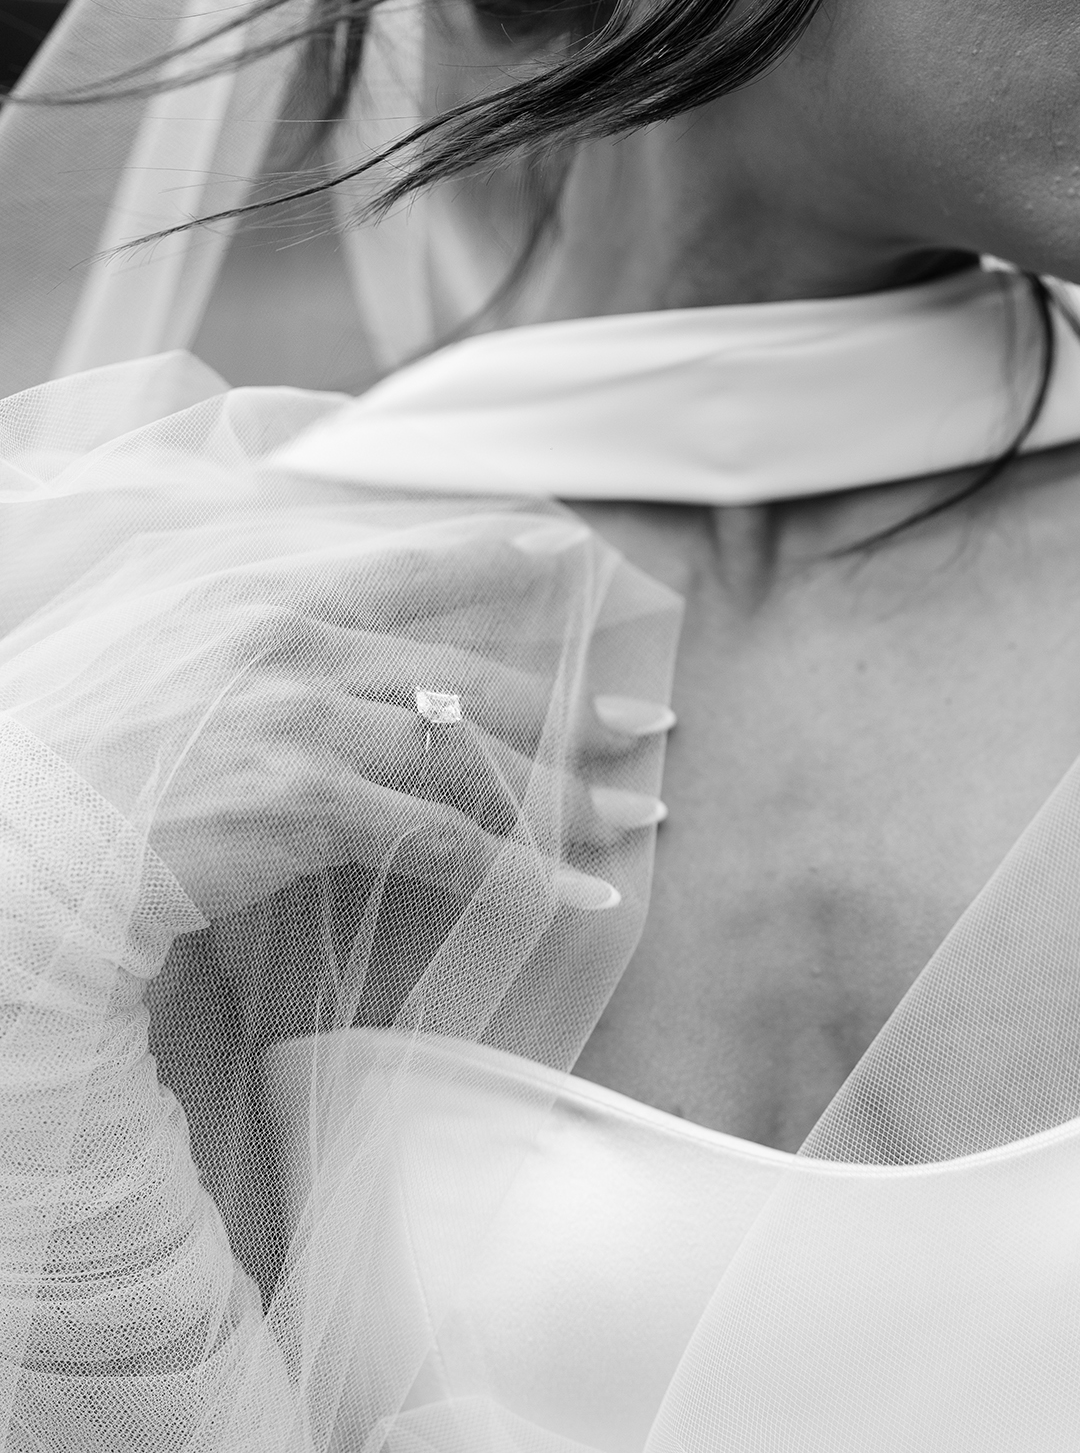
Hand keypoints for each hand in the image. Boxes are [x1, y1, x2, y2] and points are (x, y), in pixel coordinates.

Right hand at [7, 514, 665, 931]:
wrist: (17, 830)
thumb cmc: (60, 754)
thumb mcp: (141, 648)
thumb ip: (230, 641)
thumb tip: (298, 666)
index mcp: (253, 592)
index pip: (399, 566)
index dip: (489, 559)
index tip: (564, 557)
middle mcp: (291, 640)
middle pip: (464, 673)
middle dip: (569, 702)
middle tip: (644, 721)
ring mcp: (303, 718)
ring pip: (472, 754)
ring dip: (567, 792)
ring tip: (636, 813)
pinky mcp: (306, 801)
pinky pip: (442, 841)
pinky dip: (517, 874)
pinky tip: (573, 896)